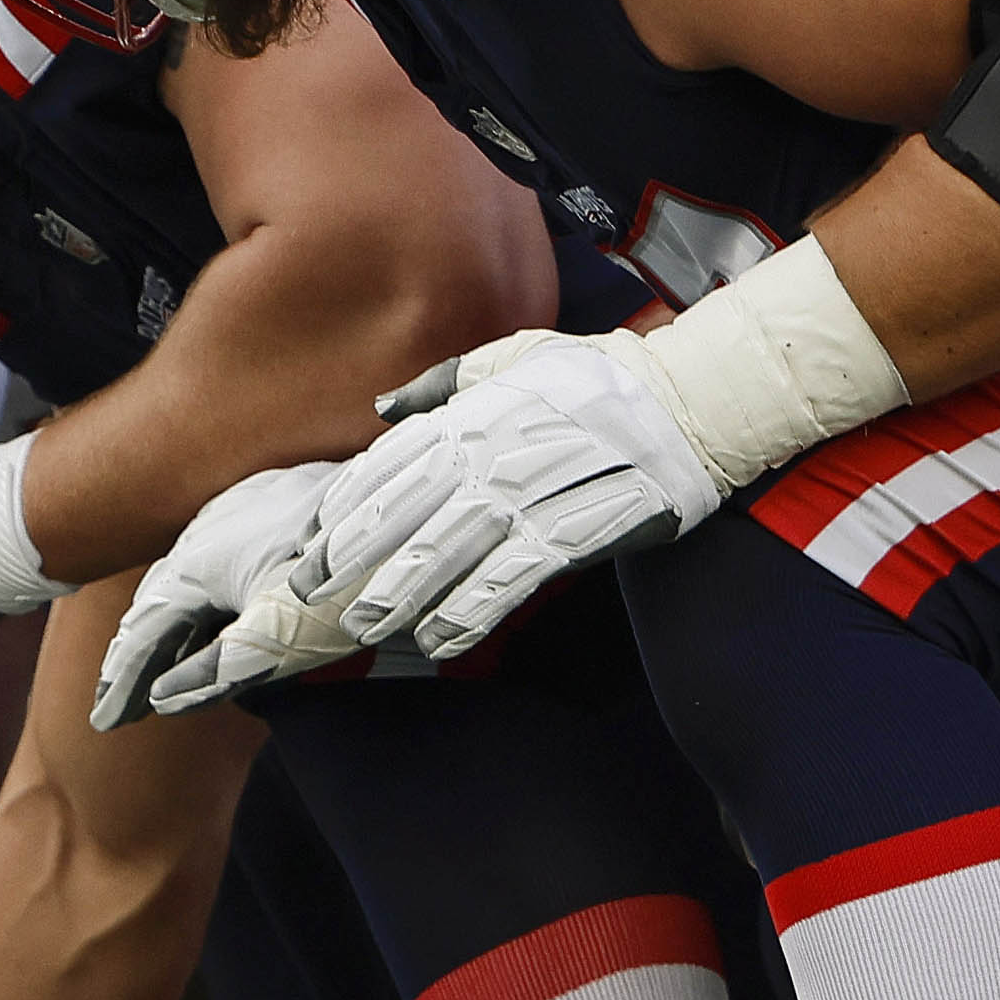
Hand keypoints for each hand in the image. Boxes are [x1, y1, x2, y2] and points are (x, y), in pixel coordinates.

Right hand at [89, 461, 342, 727]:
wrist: (411, 508)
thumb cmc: (346, 579)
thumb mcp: (281, 634)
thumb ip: (219, 669)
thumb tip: (165, 700)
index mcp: (198, 560)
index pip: (144, 630)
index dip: (123, 680)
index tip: (104, 722)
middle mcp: (208, 529)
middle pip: (157, 601)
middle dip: (137, 657)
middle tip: (121, 705)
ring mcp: (240, 514)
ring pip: (187, 578)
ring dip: (170, 629)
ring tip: (160, 673)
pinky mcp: (272, 508)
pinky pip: (215, 562)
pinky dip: (202, 604)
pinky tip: (214, 622)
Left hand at [303, 330, 716, 658]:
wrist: (691, 401)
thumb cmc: (600, 377)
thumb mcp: (513, 360)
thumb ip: (443, 385)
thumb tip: (383, 407)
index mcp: (472, 416)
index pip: (388, 468)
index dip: (343, 509)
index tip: (308, 543)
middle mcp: (490, 456)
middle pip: (403, 515)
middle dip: (350, 557)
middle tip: (308, 595)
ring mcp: (530, 497)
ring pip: (446, 553)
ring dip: (398, 593)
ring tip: (362, 624)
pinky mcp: (573, 534)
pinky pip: (508, 581)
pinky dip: (469, 612)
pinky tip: (438, 640)